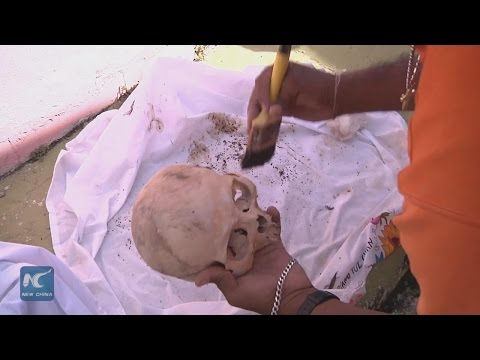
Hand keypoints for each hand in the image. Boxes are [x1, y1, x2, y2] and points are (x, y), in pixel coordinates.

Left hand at [195, 206, 314, 314]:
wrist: (290, 297)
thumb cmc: (259, 296)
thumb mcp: (235, 292)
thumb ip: (220, 280)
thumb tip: (197, 280)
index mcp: (232, 263)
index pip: (220, 246)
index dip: (214, 235)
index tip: (207, 219)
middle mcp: (244, 252)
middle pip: (236, 231)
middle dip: (232, 219)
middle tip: (227, 201)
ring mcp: (260, 246)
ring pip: (253, 226)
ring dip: (252, 214)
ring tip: (248, 200)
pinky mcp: (275, 243)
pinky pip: (273, 228)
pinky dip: (273, 218)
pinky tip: (271, 209)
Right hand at [247, 62, 335, 133]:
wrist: (335, 99)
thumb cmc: (318, 89)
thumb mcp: (299, 89)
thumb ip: (284, 98)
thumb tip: (270, 111)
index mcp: (278, 73)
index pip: (262, 84)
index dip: (262, 96)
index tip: (267, 109)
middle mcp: (274, 83)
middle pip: (258, 96)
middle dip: (254, 110)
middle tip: (252, 125)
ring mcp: (278, 96)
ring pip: (261, 106)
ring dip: (256, 118)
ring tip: (252, 131)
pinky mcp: (282, 108)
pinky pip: (270, 115)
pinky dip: (265, 123)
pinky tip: (260, 131)